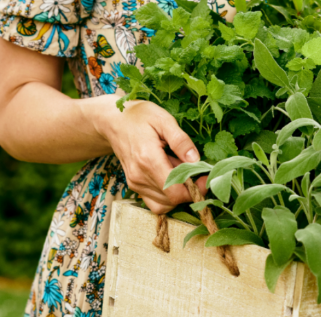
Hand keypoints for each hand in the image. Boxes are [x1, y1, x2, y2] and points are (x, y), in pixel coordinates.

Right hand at [95, 99, 207, 214]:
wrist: (113, 121)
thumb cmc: (139, 117)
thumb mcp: (163, 120)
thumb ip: (181, 141)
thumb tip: (196, 160)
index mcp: (148, 159)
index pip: (175, 191)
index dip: (196, 189)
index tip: (206, 177)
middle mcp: (139, 177)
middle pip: (172, 199)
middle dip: (190, 189)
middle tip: (196, 170)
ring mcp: (135, 183)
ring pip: (165, 203)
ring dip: (179, 191)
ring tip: (179, 168)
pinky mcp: (134, 186)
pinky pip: (156, 202)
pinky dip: (168, 195)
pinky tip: (170, 176)